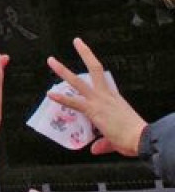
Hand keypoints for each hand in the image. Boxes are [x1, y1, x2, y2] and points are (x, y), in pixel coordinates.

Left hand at [46, 38, 146, 156]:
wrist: (141, 138)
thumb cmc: (133, 136)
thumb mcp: (115, 138)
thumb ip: (102, 143)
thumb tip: (95, 149)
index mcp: (114, 98)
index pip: (102, 80)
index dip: (95, 71)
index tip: (88, 62)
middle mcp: (106, 96)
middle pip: (95, 68)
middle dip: (85, 53)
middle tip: (76, 42)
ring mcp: (98, 101)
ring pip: (78, 81)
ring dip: (63, 70)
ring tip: (51, 61)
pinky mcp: (93, 110)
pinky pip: (74, 102)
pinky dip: (61, 98)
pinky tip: (50, 94)